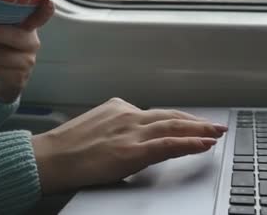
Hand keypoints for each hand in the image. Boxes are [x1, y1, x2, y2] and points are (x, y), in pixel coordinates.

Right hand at [31, 98, 227, 193]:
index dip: (179, 120)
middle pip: (171, 116)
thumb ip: (115, 128)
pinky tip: (203, 144)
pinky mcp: (132, 150)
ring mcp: (132, 132)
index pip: (157, 114)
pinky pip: (167, 144)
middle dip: (196, 121)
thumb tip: (127, 138)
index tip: (192, 123)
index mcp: (119, 109)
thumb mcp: (94, 128)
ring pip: (174, 127)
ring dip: (200, 130)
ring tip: (217, 133)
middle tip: (216, 125)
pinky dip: (188, 144)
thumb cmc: (66, 148)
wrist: (49, 158)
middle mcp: (128, 115)